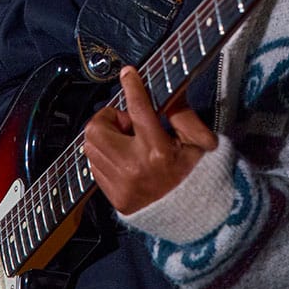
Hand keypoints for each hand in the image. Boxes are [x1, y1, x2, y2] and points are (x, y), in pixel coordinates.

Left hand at [83, 66, 217, 213]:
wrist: (190, 214)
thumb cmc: (194, 174)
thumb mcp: (197, 142)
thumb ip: (182, 115)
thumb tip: (164, 93)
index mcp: (158, 151)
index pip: (139, 109)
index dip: (132, 86)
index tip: (129, 74)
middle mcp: (134, 168)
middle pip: (98, 127)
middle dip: (109, 119)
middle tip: (128, 126)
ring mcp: (121, 184)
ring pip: (90, 145)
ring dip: (106, 138)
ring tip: (127, 144)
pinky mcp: (113, 196)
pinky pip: (93, 165)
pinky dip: (105, 157)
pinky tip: (124, 160)